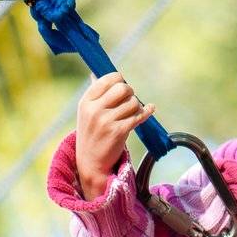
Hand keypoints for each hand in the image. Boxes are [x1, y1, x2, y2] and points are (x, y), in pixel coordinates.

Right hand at [75, 73, 154, 198]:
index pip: (108, 79)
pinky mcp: (118, 132)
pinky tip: (151, 109)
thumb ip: (94, 94)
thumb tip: (95, 74)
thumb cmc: (91, 134)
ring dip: (137, 106)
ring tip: (133, 112)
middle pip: (123, 88)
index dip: (119, 80)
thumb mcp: (86, 112)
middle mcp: (95, 109)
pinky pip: (139, 116)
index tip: (122, 87)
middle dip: (130, 92)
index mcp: (86, 101)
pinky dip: (147, 111)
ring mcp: (106, 121)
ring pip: (133, 102)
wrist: (91, 162)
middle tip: (129, 100)